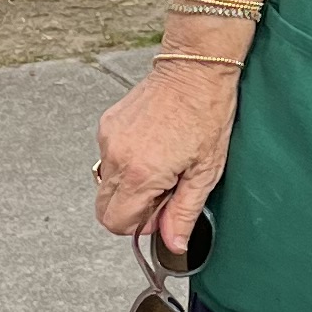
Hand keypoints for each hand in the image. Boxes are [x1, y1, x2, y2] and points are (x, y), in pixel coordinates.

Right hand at [95, 56, 240, 247]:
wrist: (195, 68)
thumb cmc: (207, 113)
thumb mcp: (206, 171)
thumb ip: (184, 212)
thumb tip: (172, 243)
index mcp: (140, 173)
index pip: (116, 223)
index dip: (140, 225)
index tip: (162, 208)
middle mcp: (117, 156)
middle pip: (104, 208)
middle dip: (131, 208)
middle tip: (162, 189)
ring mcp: (108, 138)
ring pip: (106, 184)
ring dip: (129, 184)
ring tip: (161, 163)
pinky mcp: (107, 124)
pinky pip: (109, 158)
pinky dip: (126, 161)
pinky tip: (153, 145)